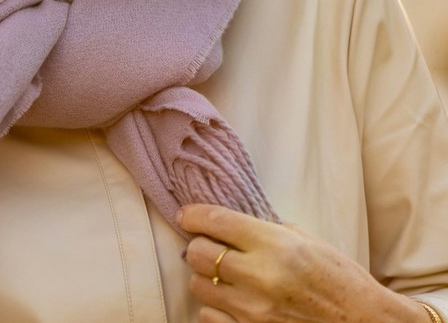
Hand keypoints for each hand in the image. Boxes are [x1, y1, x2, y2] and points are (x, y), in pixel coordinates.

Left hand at [177, 204, 427, 321]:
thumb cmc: (340, 280)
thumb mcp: (307, 241)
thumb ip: (266, 230)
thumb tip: (228, 223)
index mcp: (276, 246)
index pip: (215, 221)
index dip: (192, 215)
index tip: (186, 216)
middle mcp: (261, 276)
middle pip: (197, 253)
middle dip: (199, 246)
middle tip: (210, 247)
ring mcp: (253, 310)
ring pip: (198, 285)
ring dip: (206, 277)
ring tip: (224, 276)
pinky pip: (208, 316)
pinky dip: (214, 307)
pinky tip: (231, 301)